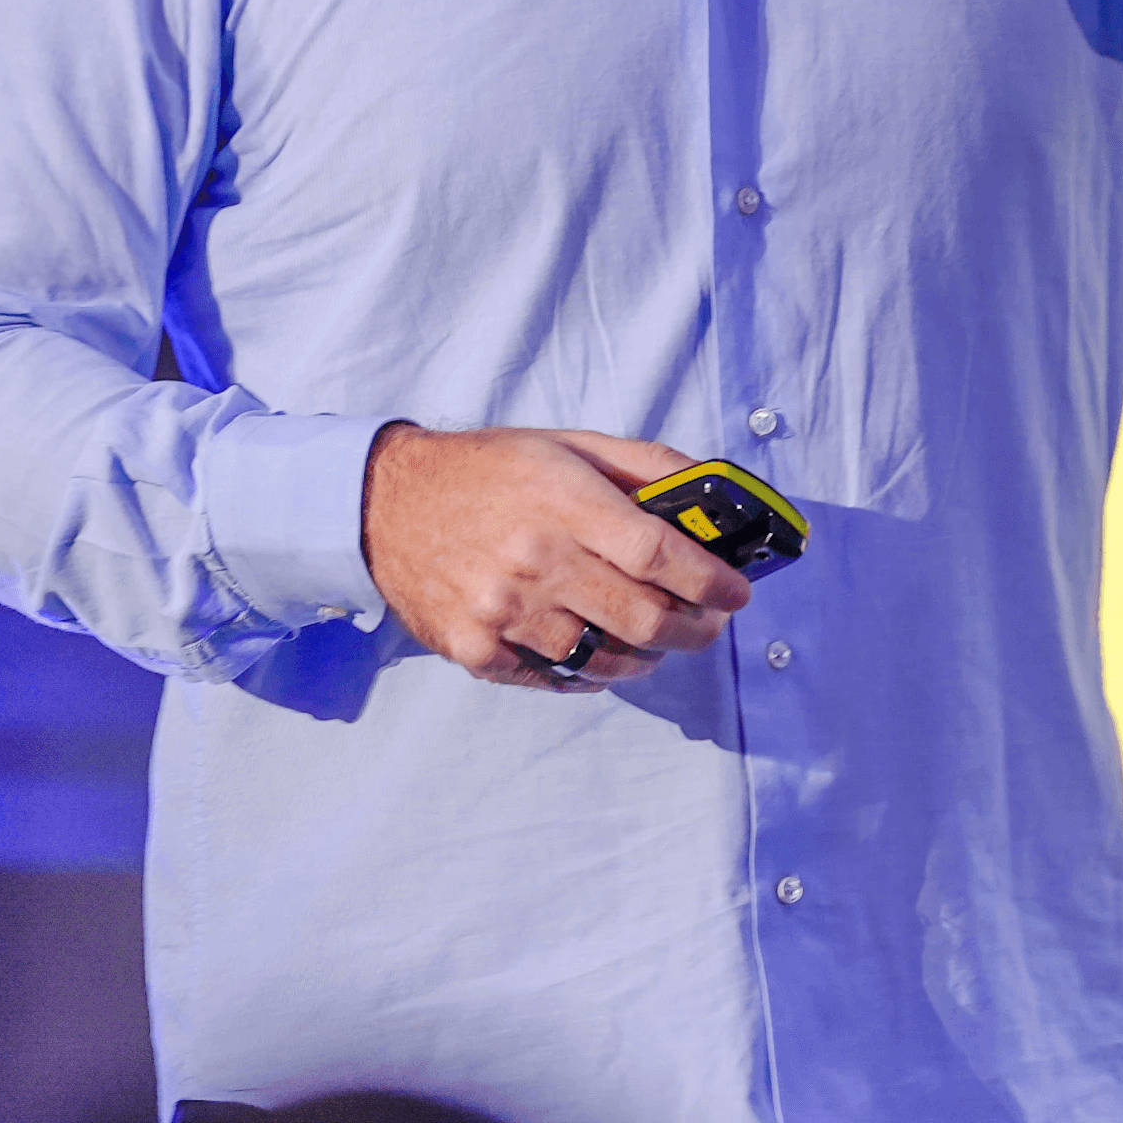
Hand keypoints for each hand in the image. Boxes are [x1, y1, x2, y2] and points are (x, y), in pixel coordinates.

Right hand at [362, 425, 754, 689]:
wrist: (386, 503)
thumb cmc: (488, 470)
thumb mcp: (566, 443)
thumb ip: (641, 465)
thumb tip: (710, 489)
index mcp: (562, 500)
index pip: (658, 553)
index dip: (709, 580)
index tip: (737, 593)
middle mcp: (535, 559)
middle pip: (642, 616)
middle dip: (693, 629)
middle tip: (708, 625)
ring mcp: (503, 611)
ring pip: (605, 657)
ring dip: (647, 656)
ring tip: (657, 642)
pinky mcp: (476, 650)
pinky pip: (554, 678)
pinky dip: (591, 673)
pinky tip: (602, 655)